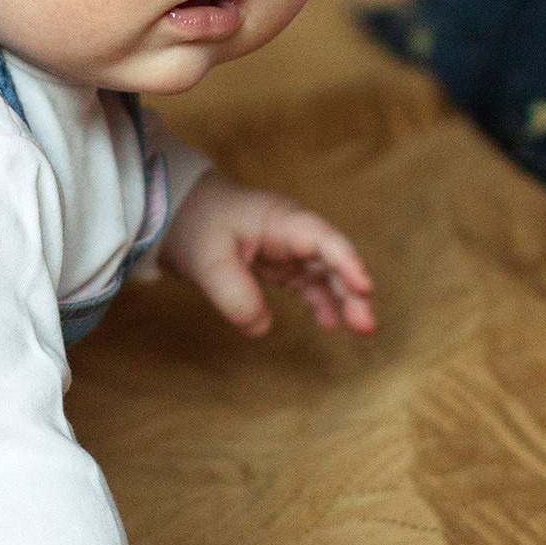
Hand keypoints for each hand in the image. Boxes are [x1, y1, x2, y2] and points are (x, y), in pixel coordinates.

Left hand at [161, 173, 374, 336]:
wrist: (178, 215)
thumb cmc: (197, 225)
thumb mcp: (208, 262)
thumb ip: (234, 295)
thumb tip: (261, 328)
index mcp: (280, 221)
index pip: (323, 239)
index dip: (346, 262)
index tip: (365, 287)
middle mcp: (292, 233)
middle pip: (332, 259)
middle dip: (353, 289)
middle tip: (366, 324)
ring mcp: (288, 250)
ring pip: (326, 274)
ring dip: (343, 299)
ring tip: (359, 329)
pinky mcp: (280, 265)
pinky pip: (308, 284)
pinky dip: (321, 303)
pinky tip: (330, 324)